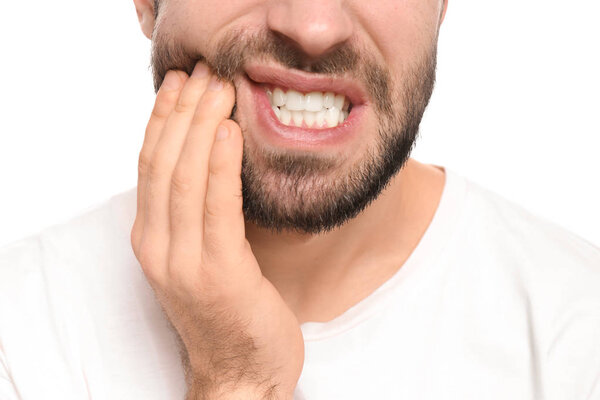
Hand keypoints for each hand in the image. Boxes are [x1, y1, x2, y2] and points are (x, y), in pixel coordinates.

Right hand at [130, 62, 303, 398]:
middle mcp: (158, 248)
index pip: (149, 165)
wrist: (242, 372)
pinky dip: (220, 165)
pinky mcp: (220, 273)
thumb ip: (195, 214)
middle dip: (183, 111)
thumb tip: (210, 160)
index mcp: (151, 240)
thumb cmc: (228, 311)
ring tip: (218, 87)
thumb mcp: (200, 256)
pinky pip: (217, 208)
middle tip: (204, 72)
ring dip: (201, 125)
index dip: (162, 119)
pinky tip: (230, 132)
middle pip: (164, 163)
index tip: (180, 83)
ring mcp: (184, 262)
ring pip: (185, 178)